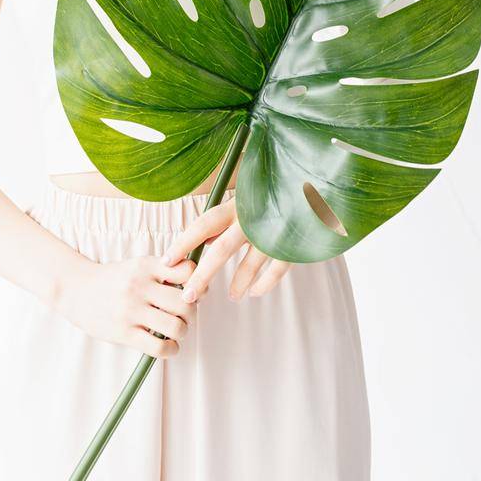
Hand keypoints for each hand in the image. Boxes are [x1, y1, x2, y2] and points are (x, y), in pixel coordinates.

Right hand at [56, 250, 199, 356]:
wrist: (77, 289)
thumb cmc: (114, 279)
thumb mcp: (138, 266)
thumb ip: (165, 272)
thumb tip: (199, 286)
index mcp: (146, 265)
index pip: (187, 270)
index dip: (196, 282)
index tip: (192, 291)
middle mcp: (140, 286)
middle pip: (185, 302)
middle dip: (192, 312)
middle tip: (185, 315)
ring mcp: (132, 310)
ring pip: (176, 327)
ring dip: (182, 332)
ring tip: (175, 331)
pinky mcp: (124, 333)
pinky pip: (159, 347)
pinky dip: (171, 350)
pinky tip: (168, 346)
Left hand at [161, 196, 293, 300]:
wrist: (315, 184)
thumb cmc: (276, 188)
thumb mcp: (249, 195)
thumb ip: (228, 215)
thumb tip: (205, 237)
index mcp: (238, 203)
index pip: (204, 224)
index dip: (184, 242)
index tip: (166, 261)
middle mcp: (253, 217)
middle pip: (221, 249)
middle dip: (202, 275)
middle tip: (187, 296)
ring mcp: (275, 231)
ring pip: (250, 264)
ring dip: (238, 283)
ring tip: (232, 296)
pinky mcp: (294, 243)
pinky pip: (277, 270)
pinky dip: (265, 283)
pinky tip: (255, 292)